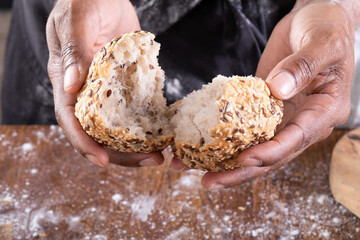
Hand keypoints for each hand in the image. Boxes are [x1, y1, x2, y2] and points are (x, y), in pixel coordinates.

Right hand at [46, 0, 163, 166]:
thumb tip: (71, 87)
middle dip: (122, 152)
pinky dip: (148, 124)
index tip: (103, 160)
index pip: (70, 118)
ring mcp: (106, 90)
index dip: (84, 142)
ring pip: (118, 126)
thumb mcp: (78, 21)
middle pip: (98, 131)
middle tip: (152, 161)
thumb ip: (74, 52)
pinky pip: (134, 110)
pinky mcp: (124, 85)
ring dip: (139, 144)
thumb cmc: (86, 1)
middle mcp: (84, 90)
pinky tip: (165, 132)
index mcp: (66, 79)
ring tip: (162, 154)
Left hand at [201, 1, 359, 189]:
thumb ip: (302, 67)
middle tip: (211, 182)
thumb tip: (277, 91)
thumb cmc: (326, 28)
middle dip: (242, 170)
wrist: (315, 19)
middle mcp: (305, 121)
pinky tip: (205, 146)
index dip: (270, 152)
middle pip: (273, 155)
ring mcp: (284, 117)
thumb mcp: (322, 43)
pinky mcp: (266, 109)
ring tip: (199, 172)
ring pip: (257, 147)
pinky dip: (227, 139)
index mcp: (325, 110)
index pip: (297, 139)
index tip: (244, 158)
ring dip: (229, 162)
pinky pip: (247, 128)